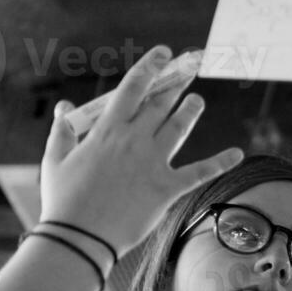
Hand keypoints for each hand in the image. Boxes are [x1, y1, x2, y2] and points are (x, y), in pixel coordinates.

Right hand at [37, 45, 243, 256]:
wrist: (79, 237)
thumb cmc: (63, 199)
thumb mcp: (54, 160)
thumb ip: (62, 131)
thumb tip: (63, 106)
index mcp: (106, 130)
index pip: (132, 88)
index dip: (150, 67)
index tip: (163, 54)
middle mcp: (133, 141)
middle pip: (160, 103)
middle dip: (176, 83)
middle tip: (189, 69)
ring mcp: (152, 163)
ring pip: (179, 128)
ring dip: (190, 110)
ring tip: (197, 100)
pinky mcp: (167, 188)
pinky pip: (199, 172)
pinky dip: (220, 162)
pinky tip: (237, 154)